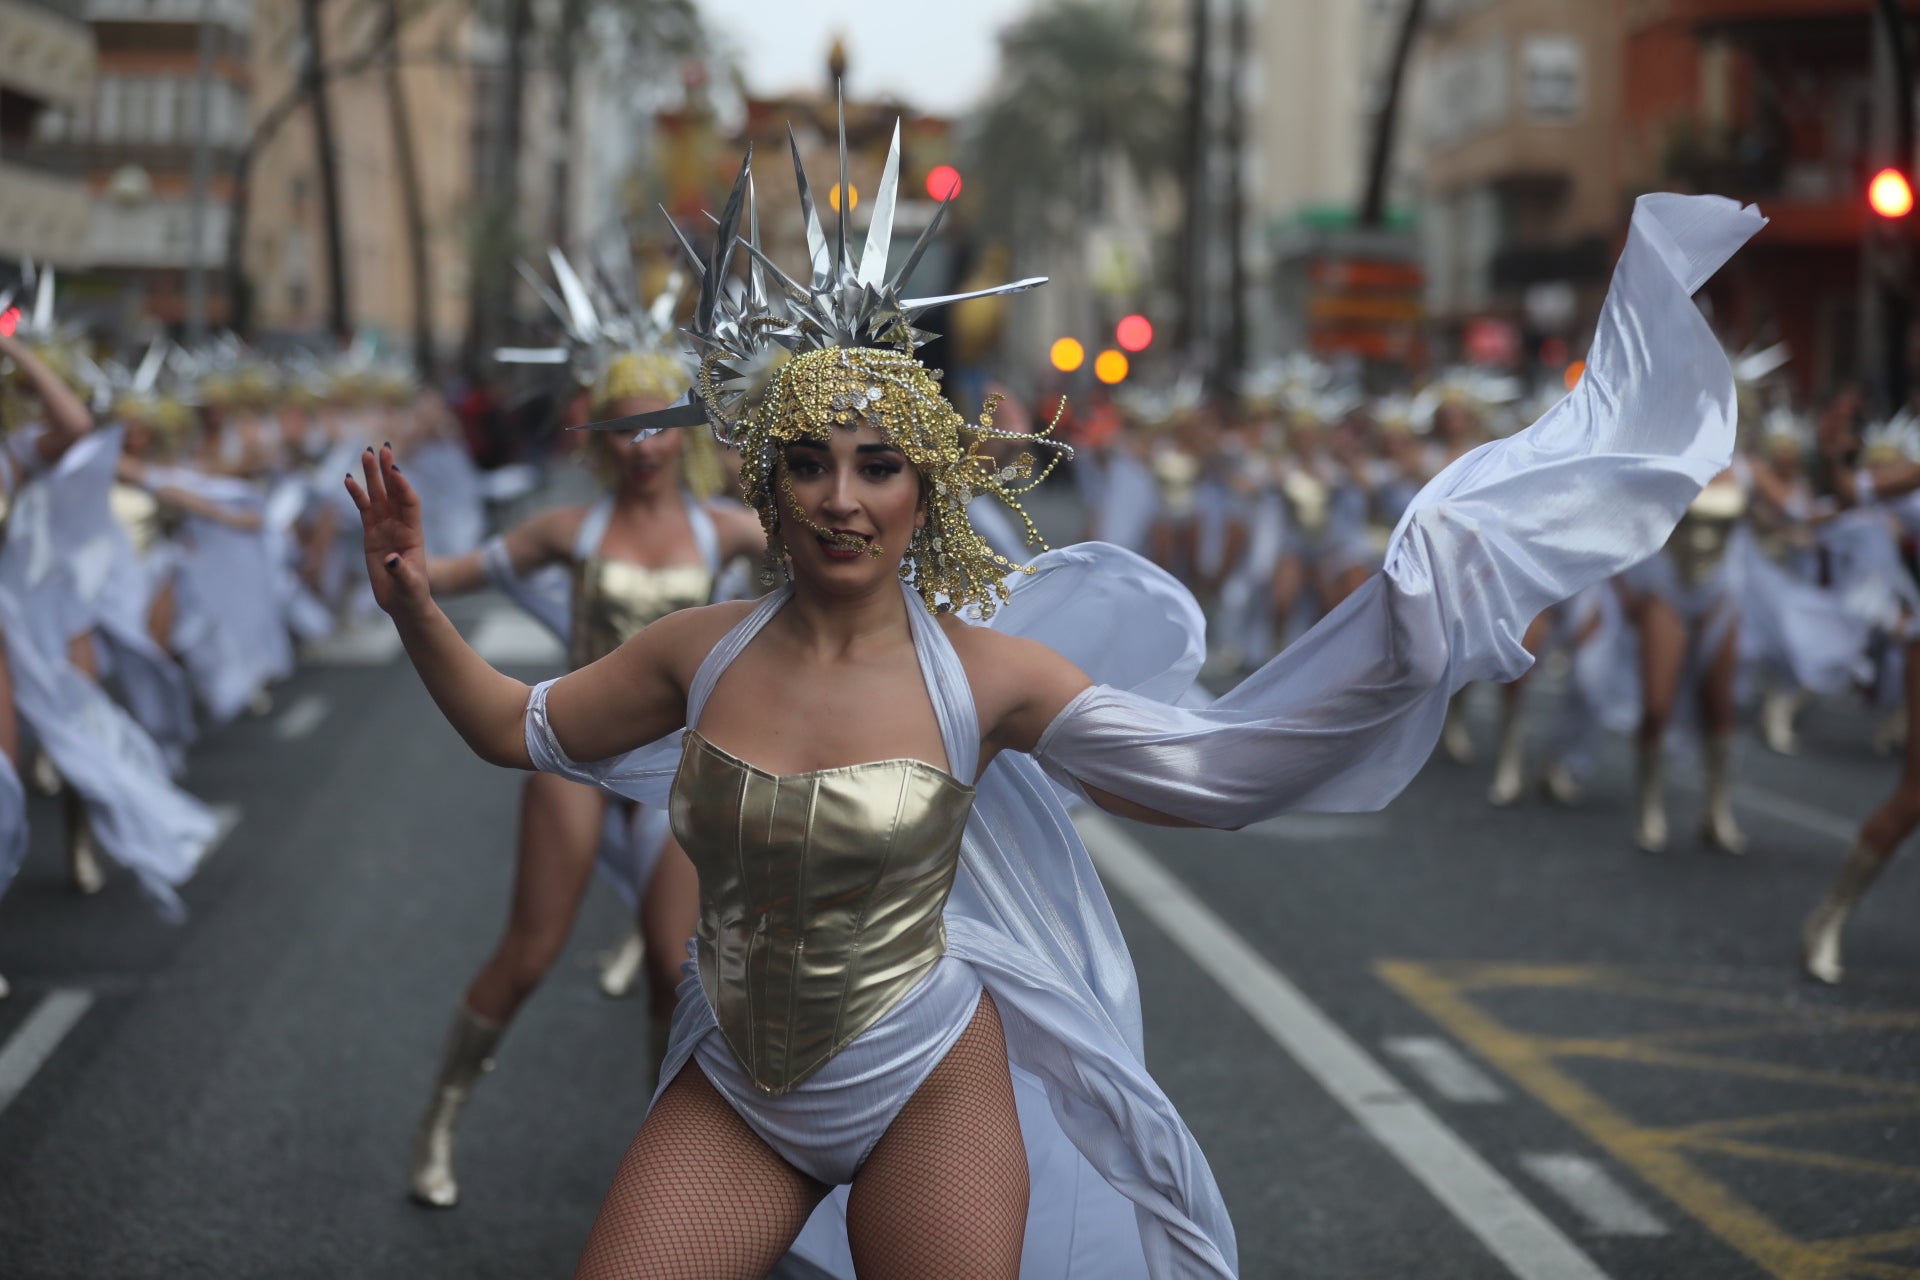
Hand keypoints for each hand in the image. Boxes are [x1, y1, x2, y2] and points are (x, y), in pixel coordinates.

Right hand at [345, 444, 429, 618]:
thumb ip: (401, 571)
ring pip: (377, 496)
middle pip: (393, 492)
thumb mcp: (409, 585)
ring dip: (371, 476)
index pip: (409, 503)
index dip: (402, 487)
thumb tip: (392, 559)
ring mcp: (385, 528)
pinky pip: (363, 510)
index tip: (394, 470)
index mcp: (414, 533)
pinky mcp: (371, 534)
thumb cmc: (411, 594)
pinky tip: (349, 479)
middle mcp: (400, 526)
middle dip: (387, 470)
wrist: (403, 603)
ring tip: (365, 453)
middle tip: (382, 448)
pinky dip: (356, 495)